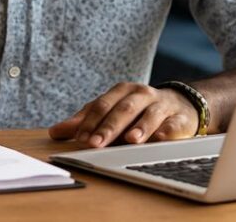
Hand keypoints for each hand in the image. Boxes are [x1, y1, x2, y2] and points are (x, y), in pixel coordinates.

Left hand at [48, 82, 198, 147]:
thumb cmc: (138, 110)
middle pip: (124, 109)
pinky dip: (167, 132)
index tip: (80, 138)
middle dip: (109, 127)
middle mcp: (141, 94)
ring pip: (150, 115)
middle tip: (96, 143)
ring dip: (140, 127)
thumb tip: (55, 132)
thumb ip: (85, 121)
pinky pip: (173, 124)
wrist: (179, 104)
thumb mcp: (111, 111)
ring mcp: (162, 105)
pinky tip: (161, 139)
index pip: (102, 105)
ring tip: (130, 140)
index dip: (91, 121)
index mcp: (122, 91)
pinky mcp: (180, 118)